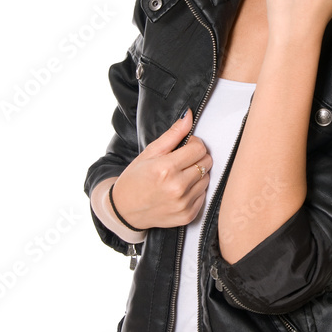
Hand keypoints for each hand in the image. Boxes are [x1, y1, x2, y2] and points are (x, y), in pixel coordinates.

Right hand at [110, 109, 212, 229]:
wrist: (125, 210)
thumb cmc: (135, 179)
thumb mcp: (150, 153)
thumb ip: (173, 134)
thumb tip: (188, 116)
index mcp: (166, 169)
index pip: (199, 149)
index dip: (193, 144)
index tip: (185, 147)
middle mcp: (177, 188)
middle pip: (206, 163)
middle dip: (197, 158)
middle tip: (181, 161)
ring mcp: (183, 203)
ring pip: (207, 179)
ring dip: (197, 175)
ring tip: (179, 177)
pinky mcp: (188, 216)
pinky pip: (203, 195)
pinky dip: (195, 191)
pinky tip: (180, 190)